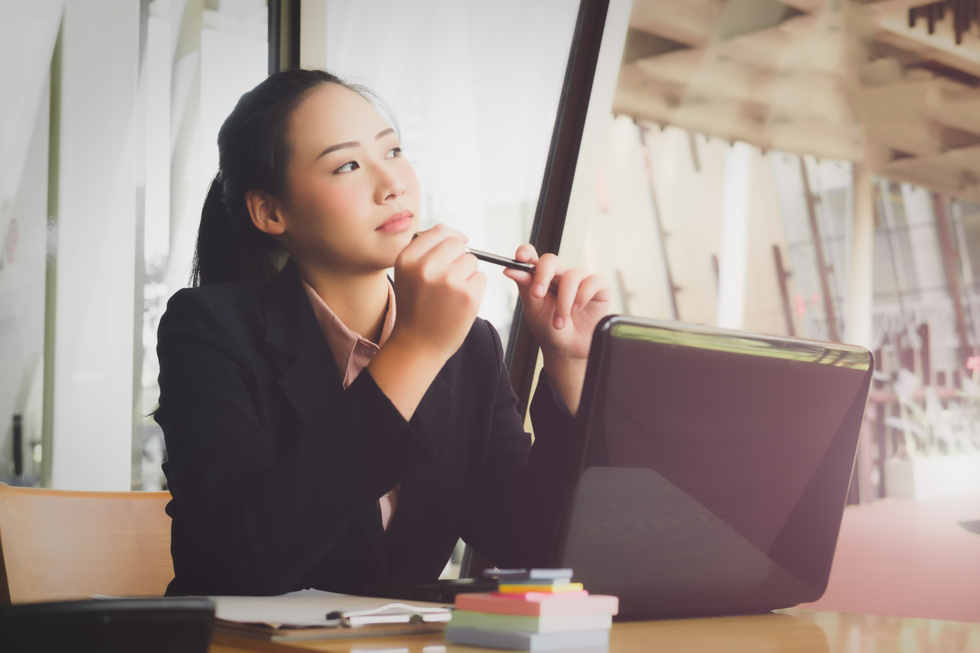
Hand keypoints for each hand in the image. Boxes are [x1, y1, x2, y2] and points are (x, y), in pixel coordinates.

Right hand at [389, 224, 485, 362]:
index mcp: (408, 258)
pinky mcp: (468, 294)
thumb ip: (426, 251)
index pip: (439, 231)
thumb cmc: (416, 308)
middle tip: (449, 280)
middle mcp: (426, 267)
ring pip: (472, 261)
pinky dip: (475, 289)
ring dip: (467, 274)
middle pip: (458, 244)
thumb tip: (457, 234)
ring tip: (452, 294)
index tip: (453, 250)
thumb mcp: (409, 274)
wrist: (418, 345)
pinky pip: (481, 278)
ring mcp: (448, 280)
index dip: (451, 239)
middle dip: (459, 258)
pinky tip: (460, 303)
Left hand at [503, 245, 609, 414]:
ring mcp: (580, 280)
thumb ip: (525, 287)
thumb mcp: (534, 309)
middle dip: (543, 276)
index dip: (527, 252)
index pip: (533, 257)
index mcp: (541, 278)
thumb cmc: (550, 330)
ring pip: (571, 276)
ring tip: (559, 323)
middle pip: (551, 261)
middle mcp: (560, 275)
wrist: (568, 351)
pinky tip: (577, 310)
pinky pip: (592, 281)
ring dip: (563, 302)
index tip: (520, 257)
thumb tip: (510, 269)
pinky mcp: (599, 287)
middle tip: (537, 294)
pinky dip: (583, 296)